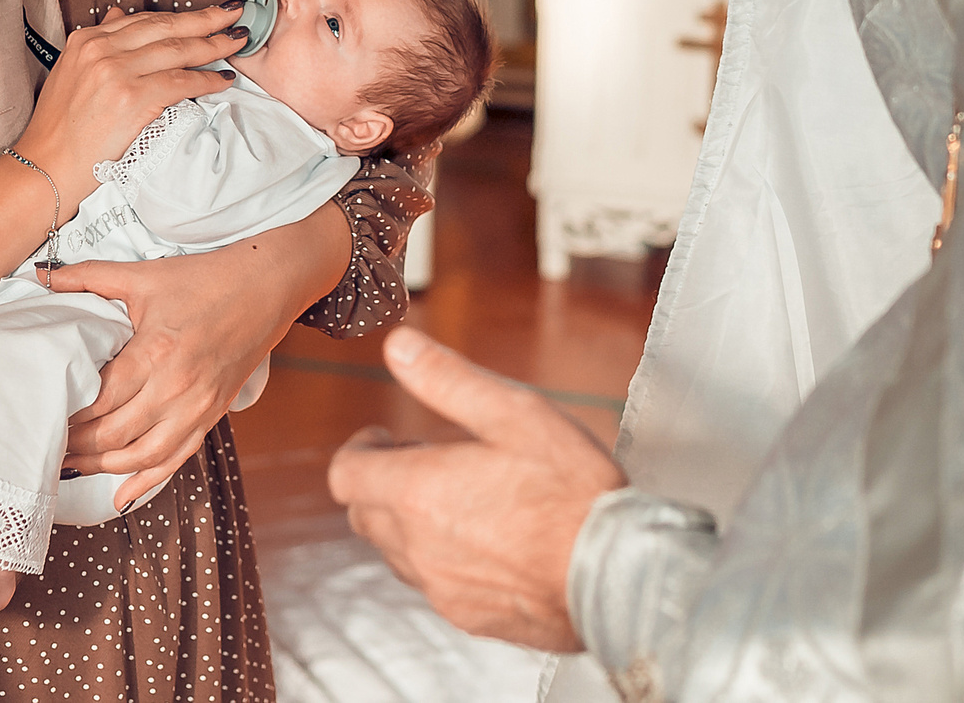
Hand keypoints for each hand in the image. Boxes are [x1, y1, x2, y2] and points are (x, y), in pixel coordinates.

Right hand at [14, 5, 245, 181]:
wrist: (45, 167)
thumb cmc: (61, 129)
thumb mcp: (71, 73)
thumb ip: (100, 45)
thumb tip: (120, 13)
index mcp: (87, 40)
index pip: (144, 20)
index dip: (180, 16)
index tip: (206, 15)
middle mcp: (100, 49)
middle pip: (166, 27)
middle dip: (206, 20)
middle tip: (236, 15)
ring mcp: (115, 71)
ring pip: (178, 50)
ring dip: (214, 45)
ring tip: (238, 41)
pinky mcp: (131, 97)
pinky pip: (181, 81)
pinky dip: (206, 78)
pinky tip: (223, 78)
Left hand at [52, 207, 354, 508]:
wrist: (265, 287)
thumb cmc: (205, 279)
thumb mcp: (143, 275)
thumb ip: (88, 278)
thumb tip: (41, 277)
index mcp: (155, 351)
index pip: (99, 400)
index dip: (67, 415)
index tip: (42, 415)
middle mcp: (177, 387)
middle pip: (114, 435)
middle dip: (77, 445)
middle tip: (48, 443)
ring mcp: (197, 407)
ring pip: (142, 456)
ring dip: (103, 466)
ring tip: (74, 463)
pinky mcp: (211, 415)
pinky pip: (176, 459)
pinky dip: (145, 481)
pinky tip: (121, 495)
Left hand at [328, 327, 626, 650]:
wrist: (618, 576)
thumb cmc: (573, 493)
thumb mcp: (515, 413)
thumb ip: (449, 379)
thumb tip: (399, 346)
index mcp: (418, 491)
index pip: (345, 475)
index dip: (359, 451)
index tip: (384, 438)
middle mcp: (417, 546)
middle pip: (364, 513)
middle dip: (383, 482)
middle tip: (425, 461)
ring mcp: (440, 587)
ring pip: (395, 551)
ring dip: (409, 522)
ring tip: (460, 498)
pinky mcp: (467, 616)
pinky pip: (431, 584)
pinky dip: (440, 557)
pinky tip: (486, 540)